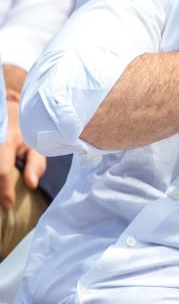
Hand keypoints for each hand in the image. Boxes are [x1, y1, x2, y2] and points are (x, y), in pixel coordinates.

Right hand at [0, 95, 45, 210]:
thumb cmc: (25, 131)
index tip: (9, 205)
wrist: (8, 112)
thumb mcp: (35, 144)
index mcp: (6, 142)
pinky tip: (1, 181)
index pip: (2, 171)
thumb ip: (35, 164)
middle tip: (3, 200)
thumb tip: (32, 185)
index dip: (4, 191)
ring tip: (2, 193)